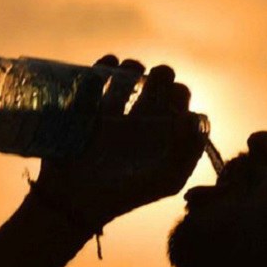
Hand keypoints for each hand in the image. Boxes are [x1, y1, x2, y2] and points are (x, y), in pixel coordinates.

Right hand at [31, 55, 205, 230]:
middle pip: (158, 84)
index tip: (171, 101)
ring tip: (130, 70)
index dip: (178, 95)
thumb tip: (192, 116)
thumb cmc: (123, 194)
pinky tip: (109, 65)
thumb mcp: (165, 180)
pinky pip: (96, 78)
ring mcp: (112, 113)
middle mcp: (139, 122)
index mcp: (161, 136)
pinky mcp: (86, 109)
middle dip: (159, 76)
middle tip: (153, 81)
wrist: (74, 201)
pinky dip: (104, 66)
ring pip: (128, 76)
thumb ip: (187, 150)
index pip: (178, 102)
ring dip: (133, 67)